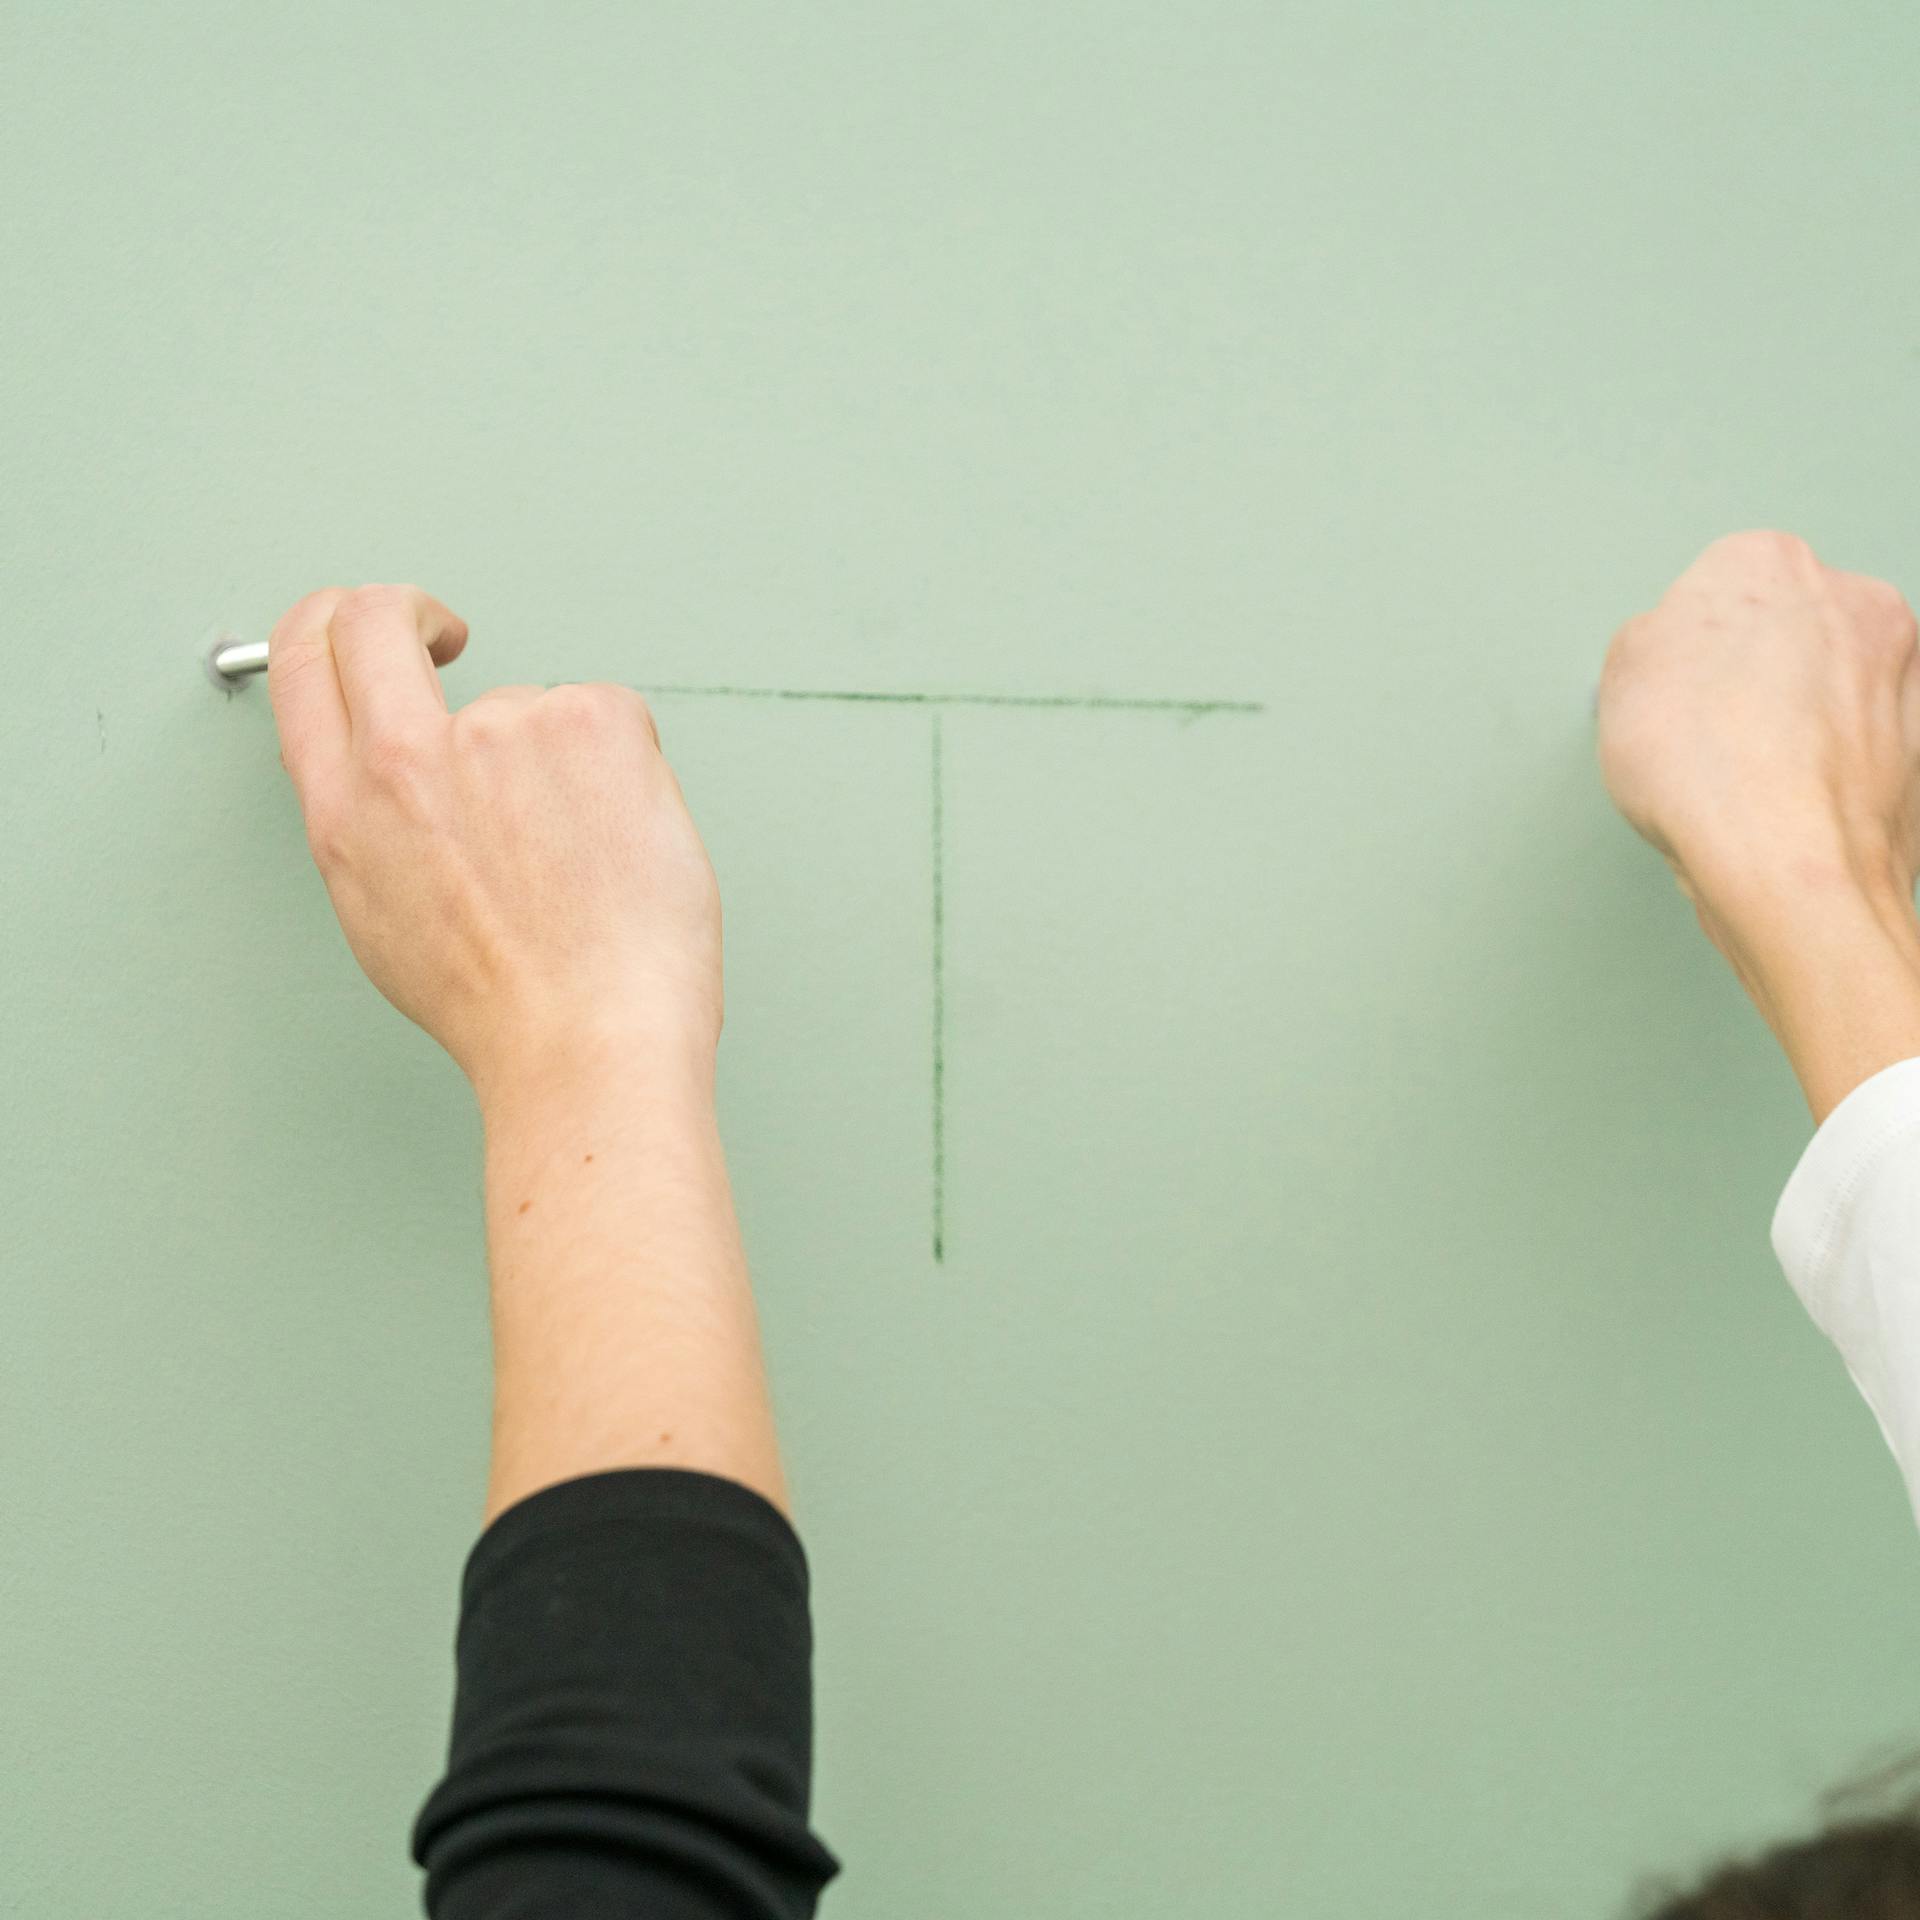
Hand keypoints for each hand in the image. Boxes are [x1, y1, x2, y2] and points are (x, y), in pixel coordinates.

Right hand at [267, 585, 723, 1095]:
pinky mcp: (591, 720)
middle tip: (453, 636)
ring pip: (532, 705)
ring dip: (563, 764)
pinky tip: (625, 840)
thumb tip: (384, 770)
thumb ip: (372, 824)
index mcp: (348, 808)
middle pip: (380, 618)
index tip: (377, 628)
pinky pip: (608, 715)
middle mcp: (409, 757)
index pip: (307, 658)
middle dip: (413, 611)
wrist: (590, 1039)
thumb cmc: (506, 1007)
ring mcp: (502, 728)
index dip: (334, 621)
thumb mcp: (383, 918)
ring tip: (585, 862)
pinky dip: (626, 769)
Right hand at [1599, 529, 1919, 939]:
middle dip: (1747, 672)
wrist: (1787, 864)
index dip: (1681, 646)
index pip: (1713, 588)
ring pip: (1827, 685)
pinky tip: (1786, 798)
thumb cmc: (1710, 768)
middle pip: (1782, 629)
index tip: (1665, 689)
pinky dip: (1829, 762)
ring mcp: (1899, 669)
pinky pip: (1860, 740)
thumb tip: (1668, 655)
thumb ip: (1650, 640)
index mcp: (1766, 562)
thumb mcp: (1620, 676)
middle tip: (1700, 730)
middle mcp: (1850, 599)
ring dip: (1791, 718)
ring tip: (1742, 774)